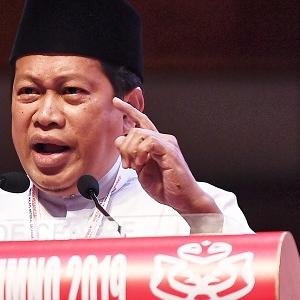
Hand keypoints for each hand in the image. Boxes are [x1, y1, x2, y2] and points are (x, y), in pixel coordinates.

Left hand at [112, 97, 219, 217]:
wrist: (183, 199)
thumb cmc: (166, 186)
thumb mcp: (141, 170)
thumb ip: (130, 155)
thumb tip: (119, 140)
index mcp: (156, 143)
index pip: (141, 121)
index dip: (128, 110)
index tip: (116, 101)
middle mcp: (163, 140)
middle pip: (135, 130)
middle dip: (125, 148)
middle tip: (128, 165)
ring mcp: (167, 144)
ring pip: (140, 134)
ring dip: (131, 152)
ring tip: (135, 166)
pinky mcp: (170, 151)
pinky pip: (149, 142)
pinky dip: (140, 153)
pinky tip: (141, 164)